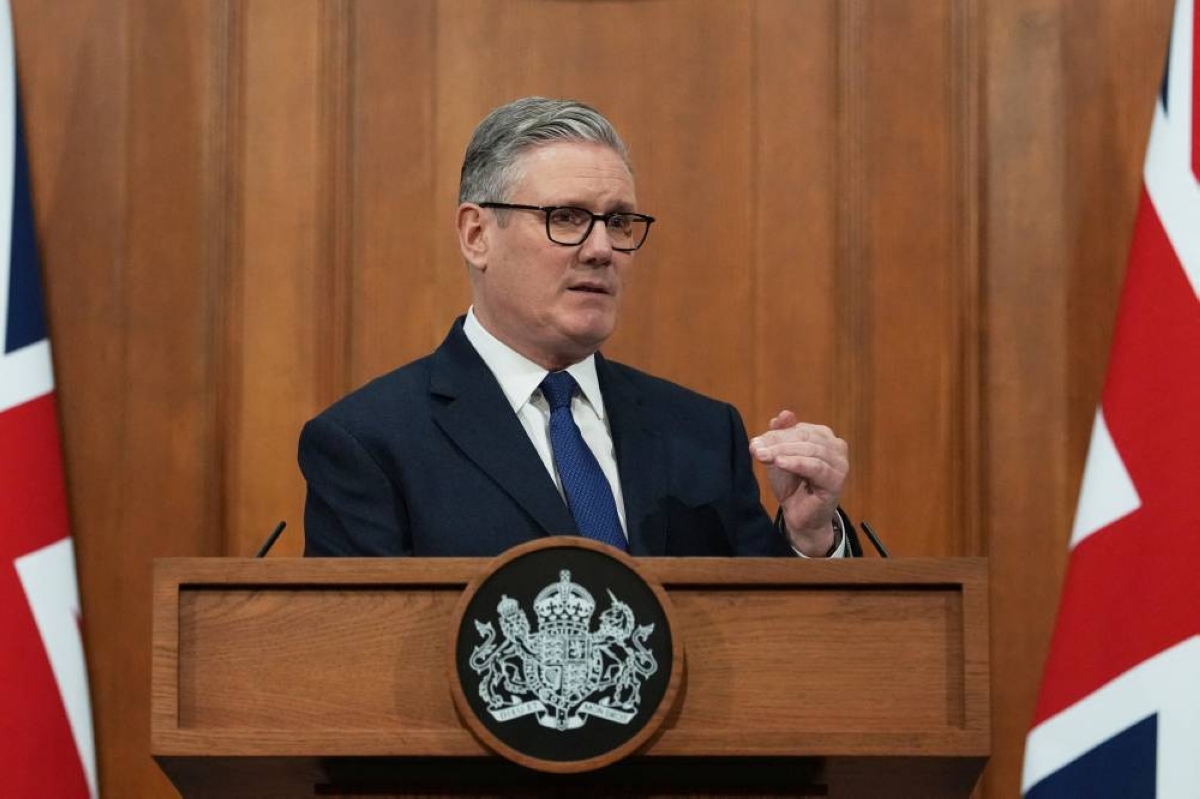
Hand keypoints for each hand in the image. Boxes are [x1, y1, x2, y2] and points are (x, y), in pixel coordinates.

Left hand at [749, 410, 848, 555]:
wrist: (800, 517)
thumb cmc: (792, 485)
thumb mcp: (781, 456)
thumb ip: (781, 434)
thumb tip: (783, 414)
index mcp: (824, 436)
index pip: (798, 429)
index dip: (775, 434)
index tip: (754, 443)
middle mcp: (836, 446)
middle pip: (804, 437)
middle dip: (777, 442)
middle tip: (755, 448)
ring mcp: (840, 463)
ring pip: (809, 450)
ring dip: (783, 452)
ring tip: (763, 456)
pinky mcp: (836, 480)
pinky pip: (816, 467)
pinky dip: (796, 463)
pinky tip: (780, 463)